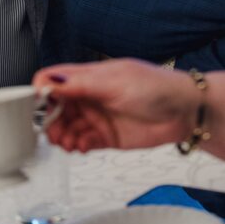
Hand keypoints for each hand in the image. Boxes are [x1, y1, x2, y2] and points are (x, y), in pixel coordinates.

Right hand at [33, 59, 199, 152]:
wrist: (185, 111)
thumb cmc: (157, 86)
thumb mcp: (115, 82)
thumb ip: (80, 85)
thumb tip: (47, 82)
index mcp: (89, 77)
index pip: (52, 80)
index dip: (41, 92)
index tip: (38, 107)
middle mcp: (89, 96)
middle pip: (54, 108)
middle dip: (49, 121)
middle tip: (54, 131)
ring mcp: (97, 117)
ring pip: (66, 128)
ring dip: (62, 136)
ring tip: (70, 142)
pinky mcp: (106, 137)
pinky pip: (82, 143)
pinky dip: (77, 146)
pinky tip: (82, 146)